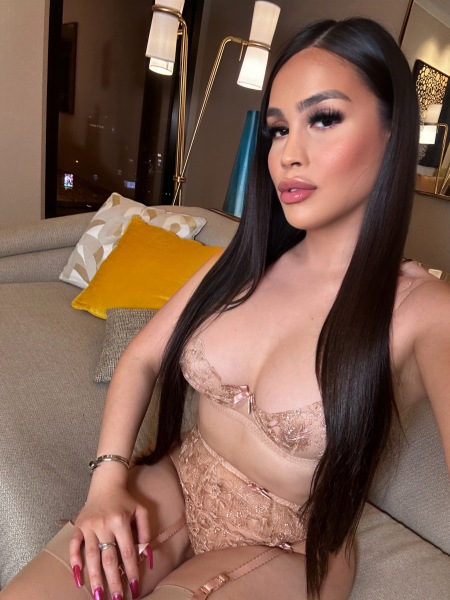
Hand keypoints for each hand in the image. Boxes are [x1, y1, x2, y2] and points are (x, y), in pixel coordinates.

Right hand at [69, 479, 150, 599]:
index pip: (127, 552)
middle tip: (115, 599)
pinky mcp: (78, 526)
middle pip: (108, 557)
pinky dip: (74, 561)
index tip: (134, 588)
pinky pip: (74, 546)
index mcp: (121, 521)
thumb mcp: (141, 511)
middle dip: (112, 580)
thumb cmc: (126, 500)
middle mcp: (104, 524)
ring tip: (97, 595)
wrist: (106, 483)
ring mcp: (89, 526)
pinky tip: (78, 578)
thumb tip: (148, 556)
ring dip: (94, 577)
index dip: (131, 571)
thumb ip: (145, 532)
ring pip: (91, 555)